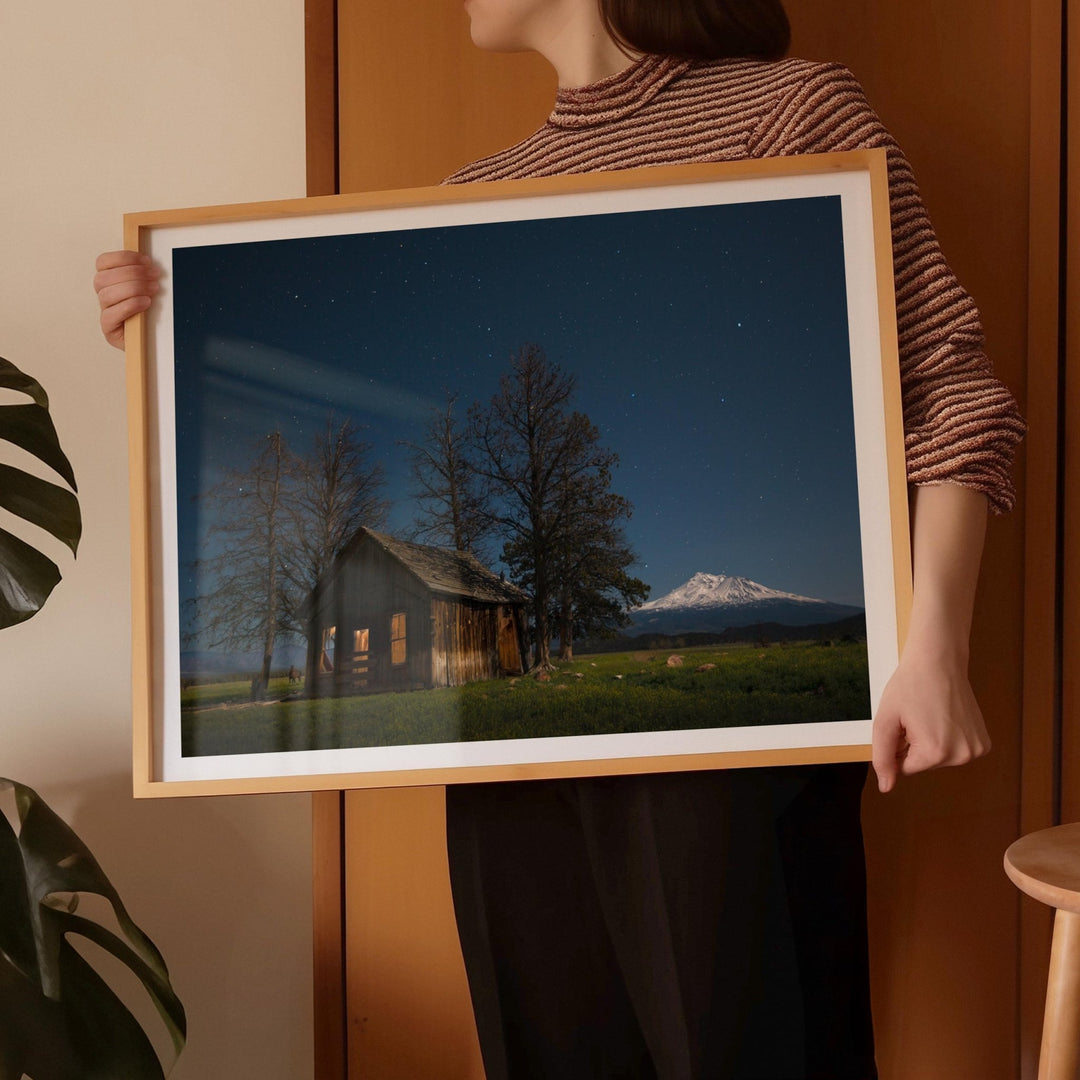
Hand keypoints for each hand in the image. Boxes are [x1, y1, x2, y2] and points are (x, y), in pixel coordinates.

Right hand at [94, 251, 160, 349]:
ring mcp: (105, 314)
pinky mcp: (109, 330)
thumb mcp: (150, 290)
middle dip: (132, 273)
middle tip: (154, 276)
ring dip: (133, 288)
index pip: (103, 263)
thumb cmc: (152, 315)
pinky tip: (146, 303)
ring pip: (106, 295)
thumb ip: (146, 276)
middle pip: (103, 278)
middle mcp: (103, 297)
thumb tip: (154, 266)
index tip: (146, 260)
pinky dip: (130, 305)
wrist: (153, 343)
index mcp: (109, 282)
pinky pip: (111, 314)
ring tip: (153, 290)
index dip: (123, 258)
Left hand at [871, 643, 989, 793]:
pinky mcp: (984, 743)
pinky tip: (946, 717)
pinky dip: (948, 738)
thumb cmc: (909, 686)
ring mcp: (977, 750)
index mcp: (936, 753)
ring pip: (940, 758)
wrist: (939, 661)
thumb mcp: (885, 721)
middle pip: (924, 764)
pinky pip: (955, 751)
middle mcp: (962, 756)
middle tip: (918, 716)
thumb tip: (886, 788)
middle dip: (915, 744)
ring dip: (931, 741)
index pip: (904, 768)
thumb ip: (882, 757)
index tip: (904, 722)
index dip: (898, 745)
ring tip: (931, 715)